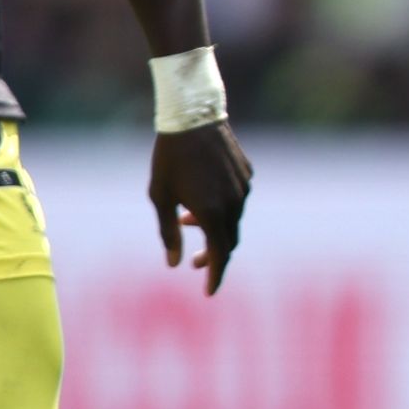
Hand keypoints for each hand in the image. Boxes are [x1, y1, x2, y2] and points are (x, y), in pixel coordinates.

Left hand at [148, 122, 251, 293]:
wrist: (193, 116)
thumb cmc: (170, 157)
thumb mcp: (160, 197)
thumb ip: (168, 233)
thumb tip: (175, 264)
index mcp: (211, 213)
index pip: (219, 255)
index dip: (215, 276)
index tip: (209, 292)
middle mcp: (233, 203)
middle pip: (229, 242)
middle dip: (213, 256)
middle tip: (195, 262)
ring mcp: (243, 188)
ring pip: (234, 220)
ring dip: (215, 229)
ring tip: (188, 220)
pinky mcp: (247, 174)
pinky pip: (238, 201)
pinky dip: (223, 209)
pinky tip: (203, 198)